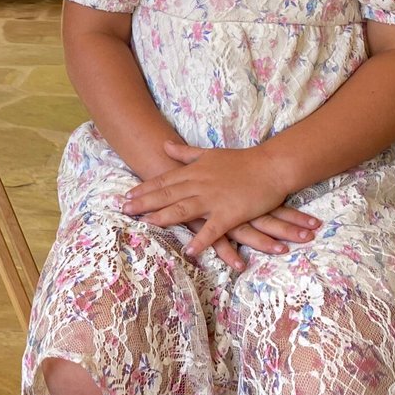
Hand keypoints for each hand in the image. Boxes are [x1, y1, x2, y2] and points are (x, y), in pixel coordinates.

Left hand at [125, 139, 317, 262]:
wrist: (271, 166)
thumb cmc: (241, 161)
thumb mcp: (209, 153)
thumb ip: (185, 153)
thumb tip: (164, 145)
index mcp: (194, 171)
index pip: (164, 180)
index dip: (145, 189)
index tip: (127, 196)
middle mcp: (200, 184)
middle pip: (167, 194)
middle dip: (144, 202)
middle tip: (124, 210)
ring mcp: (214, 199)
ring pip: (184, 209)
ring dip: (163, 217)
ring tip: (146, 224)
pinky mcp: (230, 213)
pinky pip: (213, 229)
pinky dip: (200, 240)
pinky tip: (188, 250)